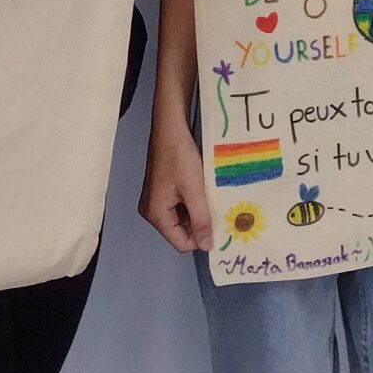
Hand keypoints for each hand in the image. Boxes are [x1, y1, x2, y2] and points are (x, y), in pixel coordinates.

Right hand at [139, 113, 211, 252]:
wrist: (170, 127)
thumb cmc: (180, 156)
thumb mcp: (194, 189)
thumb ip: (201, 219)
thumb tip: (206, 246)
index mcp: (156, 214)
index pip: (181, 242)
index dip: (201, 239)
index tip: (221, 228)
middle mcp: (152, 211)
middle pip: (180, 232)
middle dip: (200, 225)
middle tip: (220, 213)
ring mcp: (155, 200)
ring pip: (181, 219)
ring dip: (198, 213)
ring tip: (214, 202)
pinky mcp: (161, 190)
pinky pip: (179, 207)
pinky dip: (193, 203)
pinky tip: (205, 193)